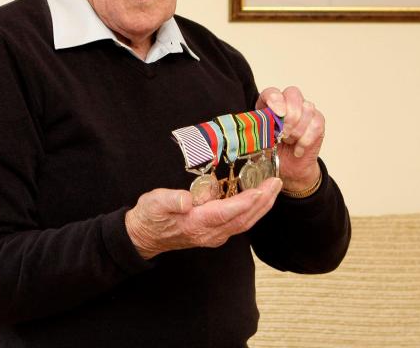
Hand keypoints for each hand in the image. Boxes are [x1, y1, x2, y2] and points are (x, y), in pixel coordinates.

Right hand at [124, 177, 281, 259]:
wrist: (143, 237)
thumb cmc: (149, 217)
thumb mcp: (153, 203)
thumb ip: (170, 200)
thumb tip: (187, 200)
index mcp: (196, 224)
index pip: (227, 212)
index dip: (246, 201)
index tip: (261, 189)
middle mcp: (209, 233)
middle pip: (243, 219)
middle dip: (262, 201)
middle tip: (276, 183)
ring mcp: (213, 236)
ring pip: (244, 223)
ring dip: (261, 207)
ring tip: (273, 189)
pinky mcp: (213, 234)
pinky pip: (239, 224)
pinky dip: (252, 212)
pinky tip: (257, 201)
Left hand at [257, 86, 323, 192]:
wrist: (287, 168)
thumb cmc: (271, 152)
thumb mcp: (257, 143)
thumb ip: (256, 132)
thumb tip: (253, 128)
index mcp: (269, 105)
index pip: (272, 92)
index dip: (275, 99)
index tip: (278, 113)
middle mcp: (287, 103)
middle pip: (293, 93)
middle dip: (290, 115)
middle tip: (283, 134)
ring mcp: (304, 111)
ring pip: (307, 108)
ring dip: (297, 129)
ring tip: (289, 142)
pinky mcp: (317, 122)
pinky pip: (316, 123)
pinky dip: (306, 139)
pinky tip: (298, 149)